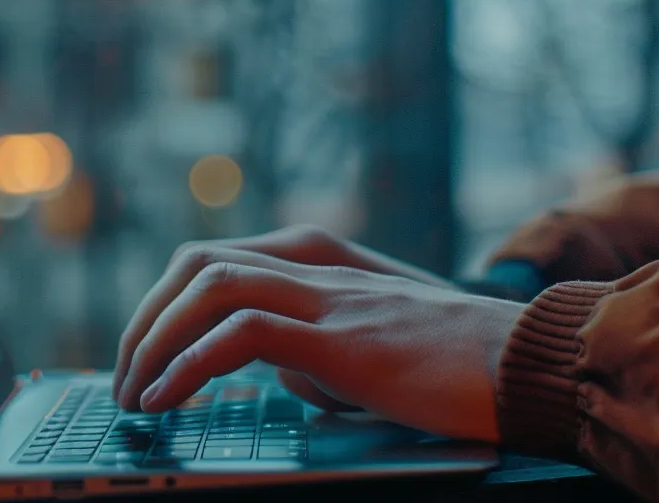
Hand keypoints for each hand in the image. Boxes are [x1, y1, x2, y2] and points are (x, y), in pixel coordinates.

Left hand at [110, 228, 522, 441]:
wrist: (534, 363)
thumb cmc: (464, 366)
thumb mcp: (376, 352)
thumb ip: (324, 352)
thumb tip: (287, 380)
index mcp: (323, 265)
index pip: (217, 262)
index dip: (164, 308)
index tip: (141, 360)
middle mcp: (317, 266)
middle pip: (196, 264)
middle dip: (144, 320)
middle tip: (123, 379)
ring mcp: (328, 296)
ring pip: (207, 286)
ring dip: (154, 340)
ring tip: (134, 393)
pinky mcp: (341, 336)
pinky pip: (241, 332)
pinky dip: (189, 364)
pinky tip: (168, 396)